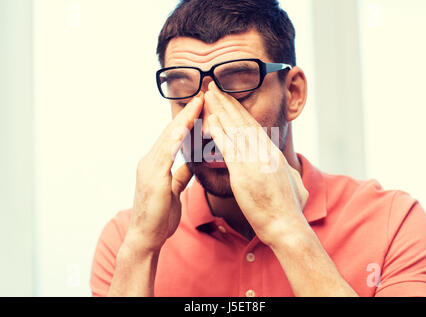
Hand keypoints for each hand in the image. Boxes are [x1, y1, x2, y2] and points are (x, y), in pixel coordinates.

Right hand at [125, 93, 203, 251]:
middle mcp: (150, 161)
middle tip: (204, 95)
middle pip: (172, 131)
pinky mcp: (152, 178)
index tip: (203, 105)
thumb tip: (191, 162)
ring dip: (184, 119)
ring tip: (198, 103)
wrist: (145, 238)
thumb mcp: (174, 190)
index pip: (175, 136)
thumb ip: (181, 174)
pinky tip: (184, 127)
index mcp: (157, 163)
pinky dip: (175, 139)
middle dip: (188, 112)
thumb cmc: (159, 216)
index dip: (188, 119)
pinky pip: (165, 154)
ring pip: (169, 137)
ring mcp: (149, 168)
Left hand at [204, 83, 308, 246]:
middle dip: (228, 103)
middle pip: (243, 121)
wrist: (287, 226)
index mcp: (273, 155)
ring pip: (235, 129)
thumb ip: (291, 176)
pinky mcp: (244, 173)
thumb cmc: (290, 211)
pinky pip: (228, 147)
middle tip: (215, 87)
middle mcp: (265, 152)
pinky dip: (219, 132)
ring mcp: (255, 161)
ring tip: (209, 94)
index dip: (240, 111)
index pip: (254, 127)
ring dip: (221, 109)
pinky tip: (210, 120)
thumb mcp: (296, 186)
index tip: (229, 100)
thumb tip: (293, 173)